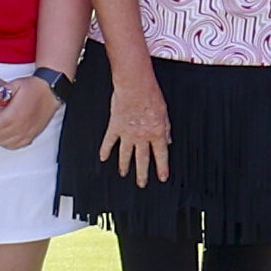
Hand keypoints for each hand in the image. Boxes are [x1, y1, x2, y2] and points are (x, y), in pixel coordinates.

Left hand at [0, 75, 61, 150]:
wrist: (51, 91)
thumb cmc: (34, 88)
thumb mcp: (17, 84)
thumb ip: (3, 89)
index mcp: (15, 114)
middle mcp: (21, 126)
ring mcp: (28, 132)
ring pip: (7, 143)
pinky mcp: (33, 134)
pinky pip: (18, 145)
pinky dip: (9, 144)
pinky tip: (5, 138)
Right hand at [100, 71, 174, 186]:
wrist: (135, 86)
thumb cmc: (151, 96)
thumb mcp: (165, 113)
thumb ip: (166, 129)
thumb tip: (168, 141)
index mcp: (157, 133)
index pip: (161, 155)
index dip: (162, 168)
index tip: (162, 178)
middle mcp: (142, 136)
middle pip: (142, 159)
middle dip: (142, 174)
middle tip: (141, 184)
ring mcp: (127, 133)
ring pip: (125, 154)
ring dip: (124, 166)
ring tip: (123, 174)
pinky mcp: (115, 127)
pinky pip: (109, 141)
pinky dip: (105, 150)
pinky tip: (102, 158)